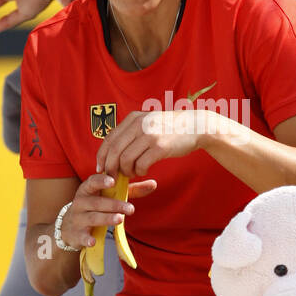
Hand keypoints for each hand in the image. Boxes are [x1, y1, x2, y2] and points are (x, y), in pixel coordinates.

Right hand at [61, 171, 157, 248]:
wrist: (68, 227)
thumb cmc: (94, 206)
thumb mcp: (107, 196)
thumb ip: (130, 190)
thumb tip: (154, 184)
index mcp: (87, 190)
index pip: (92, 182)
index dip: (102, 181)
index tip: (113, 181)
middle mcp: (80, 202)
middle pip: (97, 202)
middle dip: (113, 205)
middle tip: (130, 209)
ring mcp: (77, 219)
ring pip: (92, 218)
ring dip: (106, 219)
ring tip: (119, 219)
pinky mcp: (76, 234)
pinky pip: (82, 236)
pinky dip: (87, 239)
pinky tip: (93, 241)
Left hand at [95, 110, 220, 178]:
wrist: (195, 126)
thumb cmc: (170, 129)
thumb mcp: (148, 123)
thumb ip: (131, 133)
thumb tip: (113, 153)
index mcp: (133, 119)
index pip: (109, 139)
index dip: (102, 156)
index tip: (100, 168)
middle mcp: (139, 125)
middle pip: (115, 151)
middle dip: (111, 167)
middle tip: (113, 177)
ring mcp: (149, 135)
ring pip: (126, 160)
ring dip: (127, 171)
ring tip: (133, 173)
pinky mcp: (160, 147)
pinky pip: (142, 165)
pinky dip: (140, 171)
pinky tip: (144, 171)